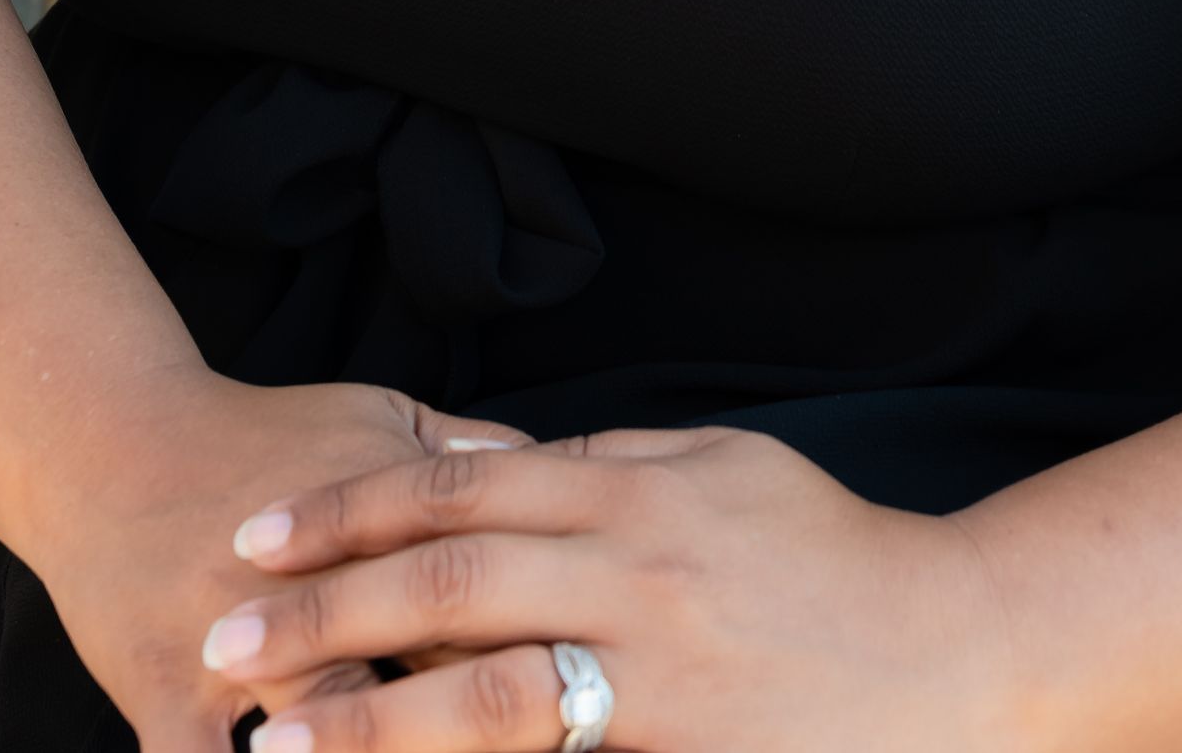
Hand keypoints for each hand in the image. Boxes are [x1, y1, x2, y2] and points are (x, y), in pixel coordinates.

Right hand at [16, 362, 532, 751]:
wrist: (112, 438)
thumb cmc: (260, 434)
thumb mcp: (379, 419)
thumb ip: (475, 460)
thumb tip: (570, 478)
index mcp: (386, 528)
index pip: (485, 610)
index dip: (546, 666)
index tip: (601, 709)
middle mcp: (319, 590)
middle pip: (422, 680)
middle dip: (475, 728)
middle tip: (539, 743)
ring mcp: (235, 648)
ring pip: (324, 733)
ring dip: (373, 749)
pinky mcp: (161, 695)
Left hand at [198, 421, 1018, 751]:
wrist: (962, 654)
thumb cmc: (835, 557)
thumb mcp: (726, 467)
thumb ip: (616, 459)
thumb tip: (508, 457)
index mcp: (637, 489)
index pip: (459, 486)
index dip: (349, 507)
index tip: (256, 535)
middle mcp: (637, 572)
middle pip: (449, 582)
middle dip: (324, 610)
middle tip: (219, 638)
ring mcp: (663, 675)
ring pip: (487, 694)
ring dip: (370, 719)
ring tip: (275, 740)